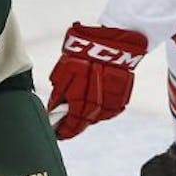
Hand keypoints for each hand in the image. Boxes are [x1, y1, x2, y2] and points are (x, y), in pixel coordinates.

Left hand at [46, 23, 147, 139]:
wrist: (111, 42)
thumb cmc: (83, 54)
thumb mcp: (63, 72)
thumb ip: (58, 95)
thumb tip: (52, 110)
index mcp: (81, 99)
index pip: (71, 124)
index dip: (64, 131)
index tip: (58, 134)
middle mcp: (98, 105)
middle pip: (85, 123)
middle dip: (74, 127)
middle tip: (65, 129)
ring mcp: (112, 102)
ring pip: (97, 117)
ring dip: (87, 118)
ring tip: (78, 116)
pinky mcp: (122, 97)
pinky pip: (110, 110)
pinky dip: (101, 110)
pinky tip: (93, 106)